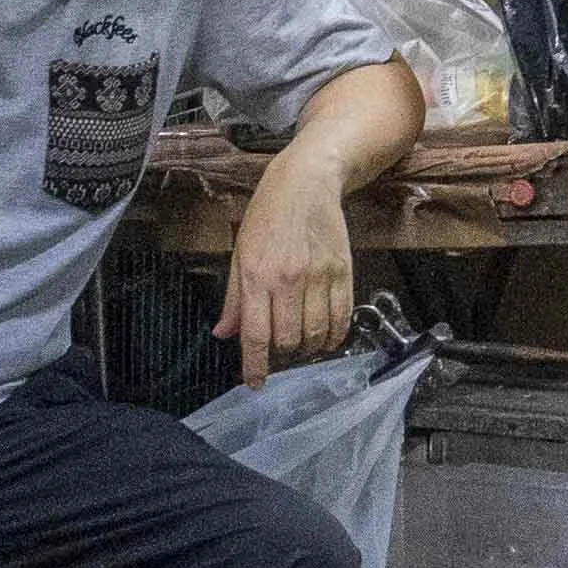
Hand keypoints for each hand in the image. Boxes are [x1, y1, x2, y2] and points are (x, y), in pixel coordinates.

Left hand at [223, 169, 363, 380]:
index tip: (255, 384)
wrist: (306, 184)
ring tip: (301, 346)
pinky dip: (333, 337)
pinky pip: (341, 318)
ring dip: (308, 349)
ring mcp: (318, 277)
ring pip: (315, 334)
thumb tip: (224, 334)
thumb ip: (234, 298)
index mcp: (256, 276)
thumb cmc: (267, 216)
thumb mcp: (240, 253)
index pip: (255, 335)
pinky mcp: (343, 272)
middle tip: (279, 352)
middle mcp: (288, 280)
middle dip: (282, 355)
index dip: (255, 366)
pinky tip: (325, 339)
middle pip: (288, 340)